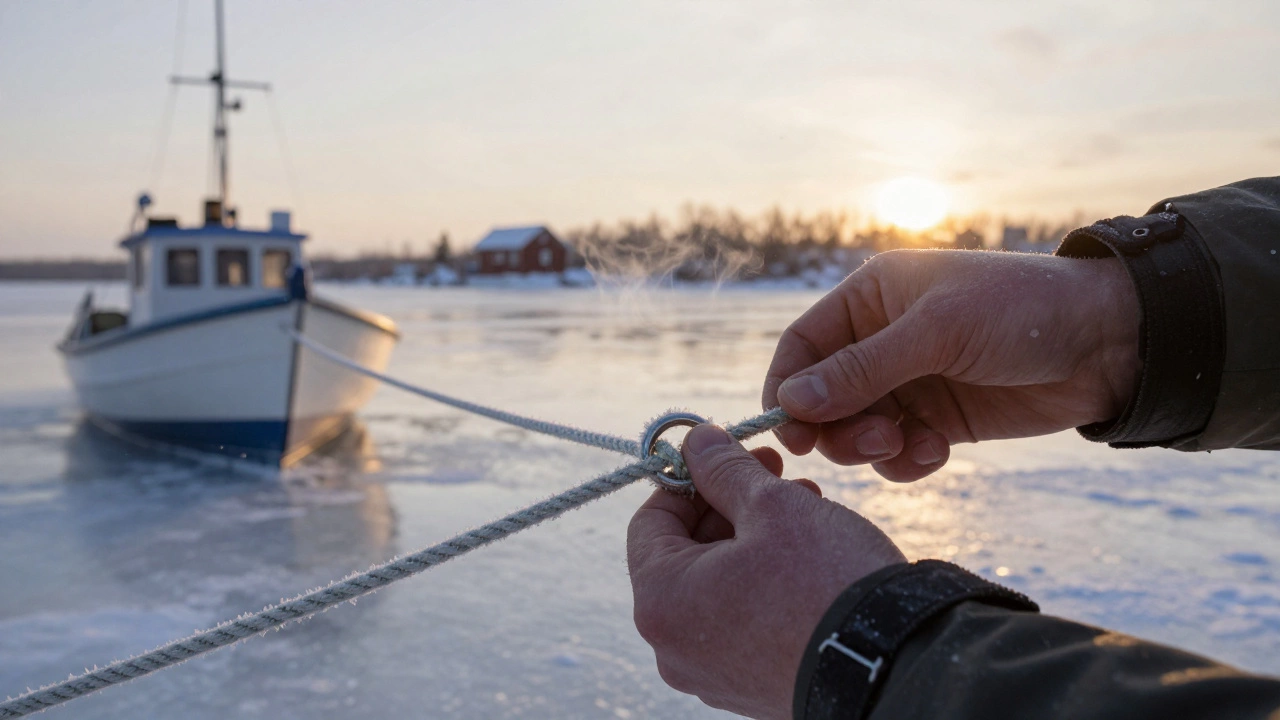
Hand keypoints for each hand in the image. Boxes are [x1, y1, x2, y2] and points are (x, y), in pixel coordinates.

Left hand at [627, 424, 904, 718]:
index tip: (728, 456)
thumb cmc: (826, 583)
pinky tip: (807, 560)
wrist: (892, 666)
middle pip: (684, 554)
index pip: (650, 520)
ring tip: (804, 509)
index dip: (689, 478)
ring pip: (716, 586)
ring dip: (750, 541)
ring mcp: (710, 674)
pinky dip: (762, 585)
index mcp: (661, 602)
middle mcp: (673, 648)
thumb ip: (724, 469)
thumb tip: (697, 441)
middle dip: (728, 507)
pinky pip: (740, 622)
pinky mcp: (749, 688)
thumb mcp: (772, 506)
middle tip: (777, 475)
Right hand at [764, 250, 1140, 480]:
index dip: (787, 388)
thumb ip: (862, 369)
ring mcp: (909, 383)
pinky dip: (906, 462)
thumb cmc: (1020, 311)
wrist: (1110, 343)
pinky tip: (938, 453)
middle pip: (821, 397)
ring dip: (871, 448)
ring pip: (855, 430)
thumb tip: (790, 402)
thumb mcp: (936, 331)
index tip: (790, 434)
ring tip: (907, 445)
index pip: (802, 347)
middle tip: (875, 440)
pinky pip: (897, 454)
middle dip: (837, 427)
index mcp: (871, 299)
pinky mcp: (939, 421)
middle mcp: (881, 340)